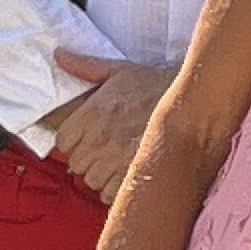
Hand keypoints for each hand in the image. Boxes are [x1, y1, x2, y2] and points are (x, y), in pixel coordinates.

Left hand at [45, 52, 168, 203]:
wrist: (190, 103)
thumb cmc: (153, 87)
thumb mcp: (118, 71)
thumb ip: (85, 66)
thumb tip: (59, 55)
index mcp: (90, 114)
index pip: (63, 143)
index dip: (74, 142)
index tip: (87, 139)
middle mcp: (98, 139)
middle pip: (76, 165)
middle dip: (88, 160)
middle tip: (106, 150)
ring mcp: (114, 160)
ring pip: (92, 181)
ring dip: (102, 175)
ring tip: (119, 162)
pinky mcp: (132, 175)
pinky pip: (110, 194)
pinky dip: (117, 189)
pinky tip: (129, 173)